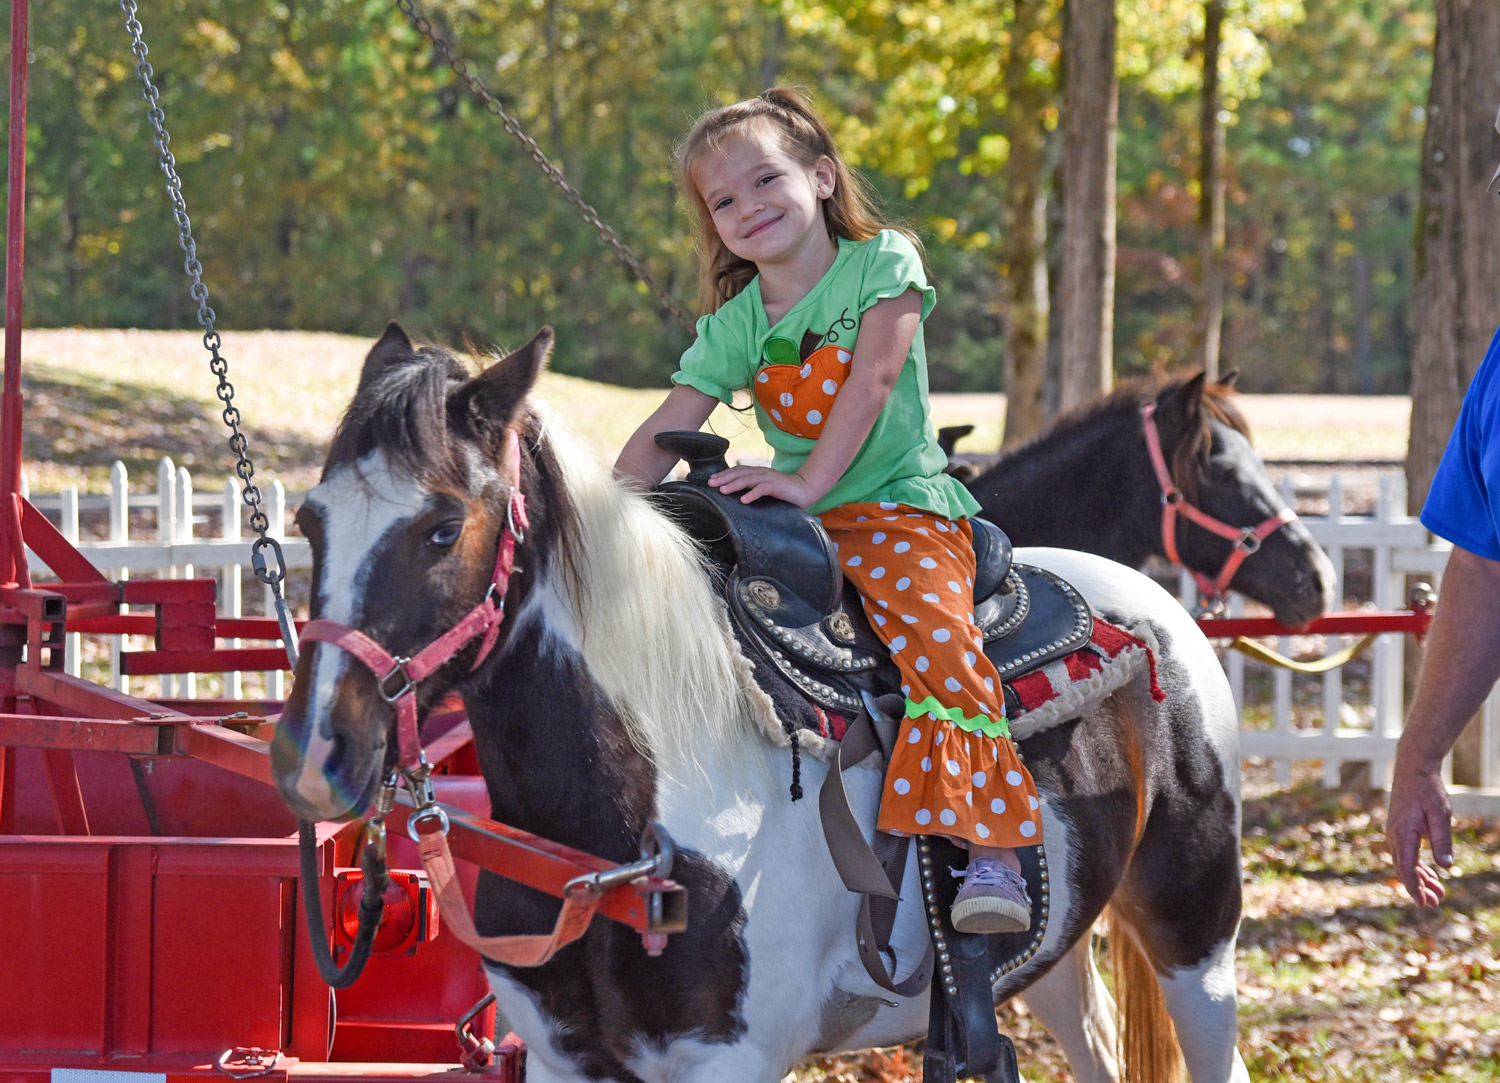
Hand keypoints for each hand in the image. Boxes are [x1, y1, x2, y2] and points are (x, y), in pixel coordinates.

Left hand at [708, 465, 816, 506]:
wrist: (805, 489)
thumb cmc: (784, 491)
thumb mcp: (765, 487)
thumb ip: (754, 487)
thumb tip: (738, 495)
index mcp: (758, 472)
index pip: (738, 470)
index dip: (724, 474)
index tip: (712, 479)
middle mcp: (762, 472)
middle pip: (739, 473)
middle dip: (724, 478)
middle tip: (711, 483)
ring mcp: (769, 478)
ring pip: (748, 479)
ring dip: (734, 485)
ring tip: (723, 491)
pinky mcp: (777, 486)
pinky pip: (762, 489)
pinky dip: (752, 494)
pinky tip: (743, 500)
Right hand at [1386, 762, 1453, 906]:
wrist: (1412, 769)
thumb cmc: (1428, 791)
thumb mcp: (1441, 816)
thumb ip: (1442, 842)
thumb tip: (1445, 867)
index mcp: (1403, 834)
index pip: (1406, 869)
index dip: (1415, 888)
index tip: (1424, 904)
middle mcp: (1394, 836)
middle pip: (1404, 869)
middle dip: (1419, 888)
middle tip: (1435, 903)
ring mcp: (1394, 832)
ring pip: (1404, 863)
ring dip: (1420, 878)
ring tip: (1438, 892)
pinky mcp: (1399, 829)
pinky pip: (1405, 853)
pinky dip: (1416, 866)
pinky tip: (1429, 873)